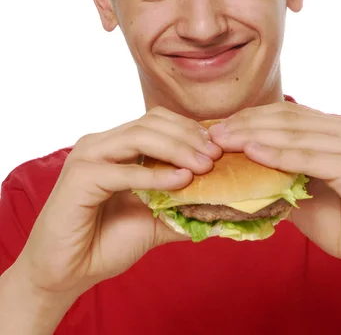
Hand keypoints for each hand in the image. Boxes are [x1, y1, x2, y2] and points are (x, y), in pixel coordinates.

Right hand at [17, 107, 221, 298]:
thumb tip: (221, 203)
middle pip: (151, 122)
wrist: (65, 274)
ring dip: (177, 149)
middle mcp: (100, 143)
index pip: (156, 121)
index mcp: (114, 145)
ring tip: (204, 166)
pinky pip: (124, 170)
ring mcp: (87, 156)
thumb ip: (180, 205)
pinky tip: (181, 181)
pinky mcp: (80, 177)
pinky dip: (156, 175)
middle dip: (188, 136)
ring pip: (139, 136)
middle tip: (216, 155)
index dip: (188, 129)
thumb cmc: (105, 243)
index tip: (217, 147)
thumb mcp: (153, 220)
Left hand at [209, 102, 340, 291]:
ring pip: (294, 134)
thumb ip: (279, 172)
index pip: (287, 114)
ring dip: (253, 136)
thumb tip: (237, 162)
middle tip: (212, 134)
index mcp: (339, 128)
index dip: (250, 118)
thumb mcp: (304, 192)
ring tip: (222, 141)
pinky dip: (277, 155)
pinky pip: (308, 157)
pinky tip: (251, 153)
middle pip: (288, 120)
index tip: (218, 127)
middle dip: (245, 124)